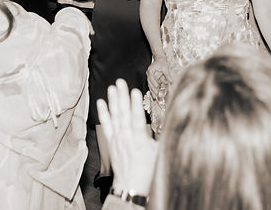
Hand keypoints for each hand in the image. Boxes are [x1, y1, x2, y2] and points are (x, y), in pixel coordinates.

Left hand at [96, 79, 157, 196]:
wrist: (131, 187)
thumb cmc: (148, 171)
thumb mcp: (159, 154)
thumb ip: (161, 137)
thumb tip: (169, 123)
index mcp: (140, 142)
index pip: (137, 120)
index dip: (136, 105)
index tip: (135, 92)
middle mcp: (126, 139)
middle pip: (124, 114)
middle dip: (122, 97)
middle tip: (121, 82)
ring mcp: (118, 140)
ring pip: (115, 117)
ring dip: (113, 101)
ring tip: (112, 87)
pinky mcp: (112, 142)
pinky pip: (106, 126)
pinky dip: (103, 114)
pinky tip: (102, 102)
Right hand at [146, 58, 170, 105]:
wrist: (160, 58)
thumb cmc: (162, 61)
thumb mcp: (165, 67)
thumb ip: (167, 74)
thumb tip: (171, 81)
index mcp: (150, 70)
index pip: (151, 77)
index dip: (153, 82)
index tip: (157, 86)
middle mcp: (149, 74)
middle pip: (149, 83)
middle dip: (153, 89)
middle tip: (156, 94)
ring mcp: (150, 77)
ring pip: (150, 85)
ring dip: (152, 91)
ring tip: (155, 96)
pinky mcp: (152, 79)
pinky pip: (152, 85)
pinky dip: (153, 90)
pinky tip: (154, 95)